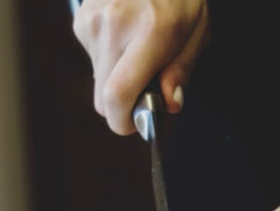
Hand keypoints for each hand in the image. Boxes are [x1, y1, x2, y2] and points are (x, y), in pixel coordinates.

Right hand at [72, 0, 208, 134]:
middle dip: (124, 103)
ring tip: (139, 49)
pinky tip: (126, 35)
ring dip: (117, 76)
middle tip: (147, 85)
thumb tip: (168, 104)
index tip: (135, 123)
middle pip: (103, 97)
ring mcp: (93, 21)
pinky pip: (92, 57)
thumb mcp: (197, 33)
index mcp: (149, 33)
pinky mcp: (82, 18)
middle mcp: (114, 27)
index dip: (122, 121)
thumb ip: (181, 71)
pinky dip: (109, 56)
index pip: (116, 96)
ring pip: (97, 79)